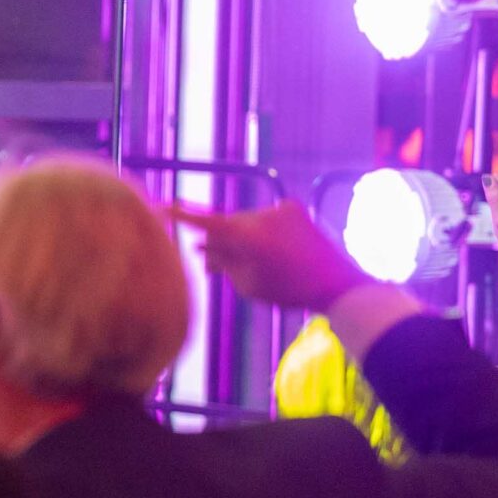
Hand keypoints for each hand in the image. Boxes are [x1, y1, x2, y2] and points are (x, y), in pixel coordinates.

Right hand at [170, 198, 372, 310]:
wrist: (335, 283)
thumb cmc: (288, 291)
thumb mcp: (247, 285)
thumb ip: (222, 263)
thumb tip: (202, 245)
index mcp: (250, 238)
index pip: (208, 223)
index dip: (183, 216)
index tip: (162, 206)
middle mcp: (262, 217)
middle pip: (226, 225)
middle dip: (218, 242)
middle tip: (209, 266)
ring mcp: (279, 209)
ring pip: (245, 220)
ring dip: (240, 236)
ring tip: (246, 261)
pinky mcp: (293, 207)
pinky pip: (264, 216)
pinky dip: (261, 230)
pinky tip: (271, 249)